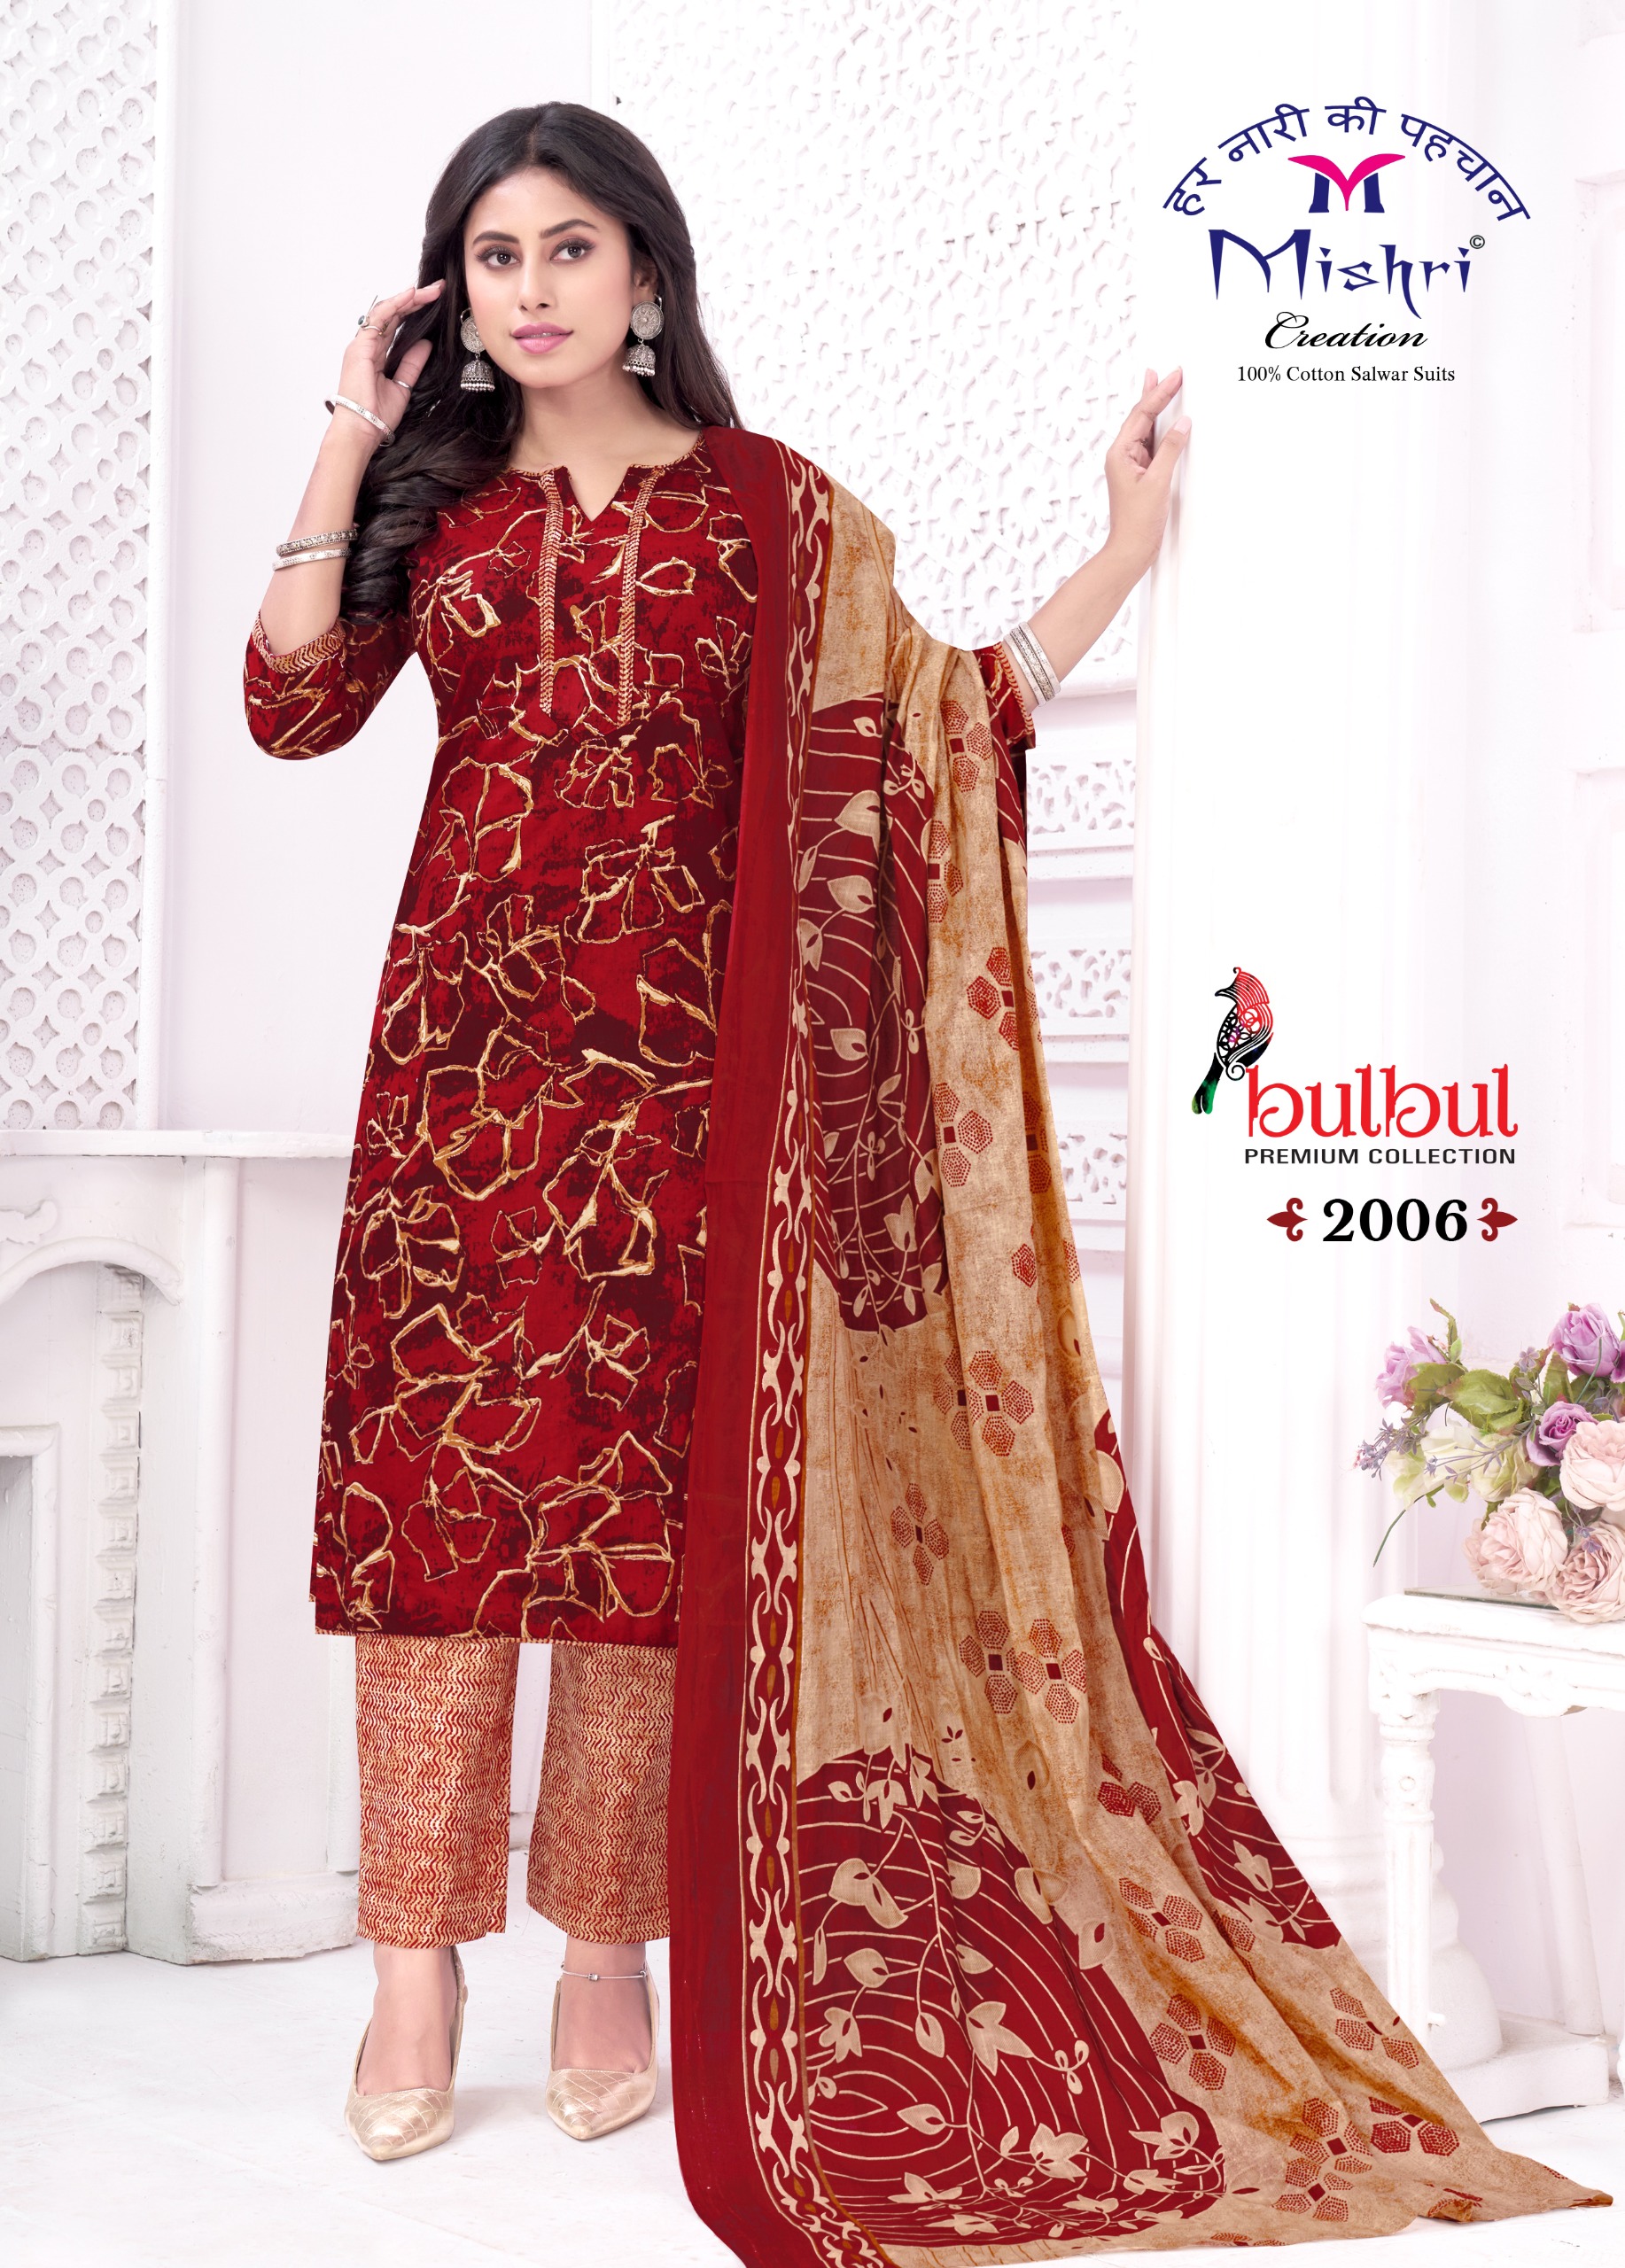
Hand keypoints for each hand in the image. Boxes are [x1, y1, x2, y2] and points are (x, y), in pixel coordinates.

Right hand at [330, 279, 443, 444]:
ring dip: (409, 299)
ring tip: (431, 290)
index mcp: (376, 355)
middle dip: (416, 300)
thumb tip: (426, 344)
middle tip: (438, 289)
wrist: (363, 430)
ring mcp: (362, 345)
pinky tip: (411, 296)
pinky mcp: (361, 347)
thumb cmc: (377, 415)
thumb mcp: (403, 386)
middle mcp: (368, 346)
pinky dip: (396, 305)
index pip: (397, 325)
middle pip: (394, 315)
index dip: (415, 311)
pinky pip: (379, 318)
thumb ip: (412, 363)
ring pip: (387, 312)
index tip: (436, 302)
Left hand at [1102, 366, 1189, 576]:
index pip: (1142, 415)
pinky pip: (1151, 445)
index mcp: (1120, 453)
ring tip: (1159, 384)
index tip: (1174, 376)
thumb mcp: (1158, 481)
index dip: (1159, 393)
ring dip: (1155, 408)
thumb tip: (1183, 424)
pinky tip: (1166, 422)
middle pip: (1140, 417)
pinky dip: (1160, 430)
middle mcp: (1122, 456)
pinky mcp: (1139, 475)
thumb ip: (1171, 450)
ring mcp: (1130, 465)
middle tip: (1166, 372)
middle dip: (1154, 393)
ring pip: (1145, 429)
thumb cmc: (1138, 522)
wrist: (1130, 550)